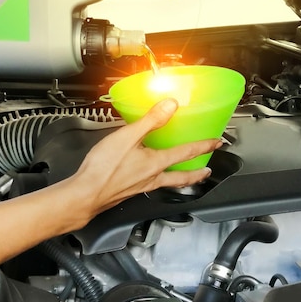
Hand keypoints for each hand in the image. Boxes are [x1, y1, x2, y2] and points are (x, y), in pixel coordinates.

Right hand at [69, 98, 220, 217]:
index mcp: (156, 163)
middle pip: (183, 177)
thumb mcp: (128, 137)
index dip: (204, 146)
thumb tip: (171, 105)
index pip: (187, 153)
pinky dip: (159, 181)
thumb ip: (150, 120)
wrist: (84, 195)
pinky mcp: (129, 191)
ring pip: (168, 183)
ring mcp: (142, 187)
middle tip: (207, 171)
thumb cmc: (103, 169)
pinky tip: (151, 177)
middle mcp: (152, 178)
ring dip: (180, 179)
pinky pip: (151, 185)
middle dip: (197, 173)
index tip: (216, 143)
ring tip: (185, 176)